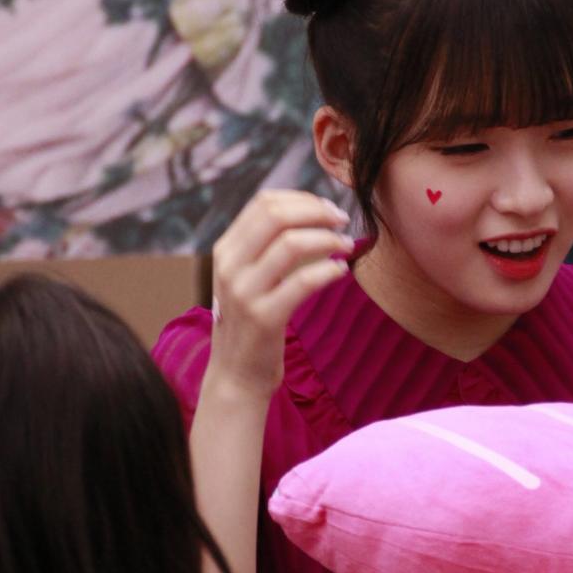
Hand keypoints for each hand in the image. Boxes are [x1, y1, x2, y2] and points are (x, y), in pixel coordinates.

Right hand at [205, 189, 352, 398]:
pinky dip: (328, 270)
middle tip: (342, 221)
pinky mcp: (264, 317)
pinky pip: (303, 282)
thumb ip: (265, 246)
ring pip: (292, 243)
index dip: (302, 199)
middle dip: (317, 211)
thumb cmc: (251, 320)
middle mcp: (230, 266)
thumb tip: (310, 211)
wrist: (236, 374)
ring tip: (346, 245)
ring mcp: (244, 292)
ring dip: (327, 239)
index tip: (329, 208)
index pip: (264, 202)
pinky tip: (340, 271)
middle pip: (276, 215)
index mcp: (226, 249)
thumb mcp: (247, 277)